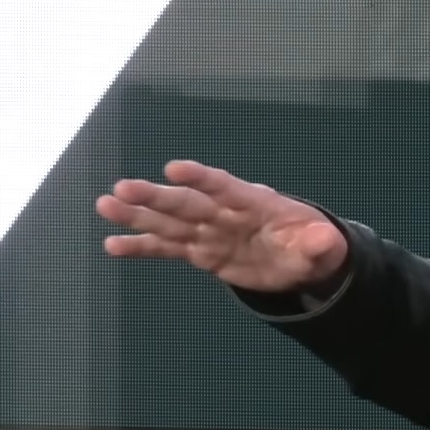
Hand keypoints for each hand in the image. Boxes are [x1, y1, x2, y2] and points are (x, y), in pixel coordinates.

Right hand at [95, 160, 347, 293]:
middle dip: (157, 197)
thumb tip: (322, 239)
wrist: (301, 260)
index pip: (227, 187)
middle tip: (122, 188)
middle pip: (189, 204)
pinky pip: (168, 248)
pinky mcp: (202, 252)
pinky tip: (112, 245)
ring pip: (170, 222)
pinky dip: (142, 247)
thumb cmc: (313, 244)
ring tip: (105, 206)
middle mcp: (227, 214)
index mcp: (257, 203)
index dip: (203, 178)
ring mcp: (211, 232)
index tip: (174, 168)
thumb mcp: (324, 247)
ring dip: (138, 215)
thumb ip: (319, 243)